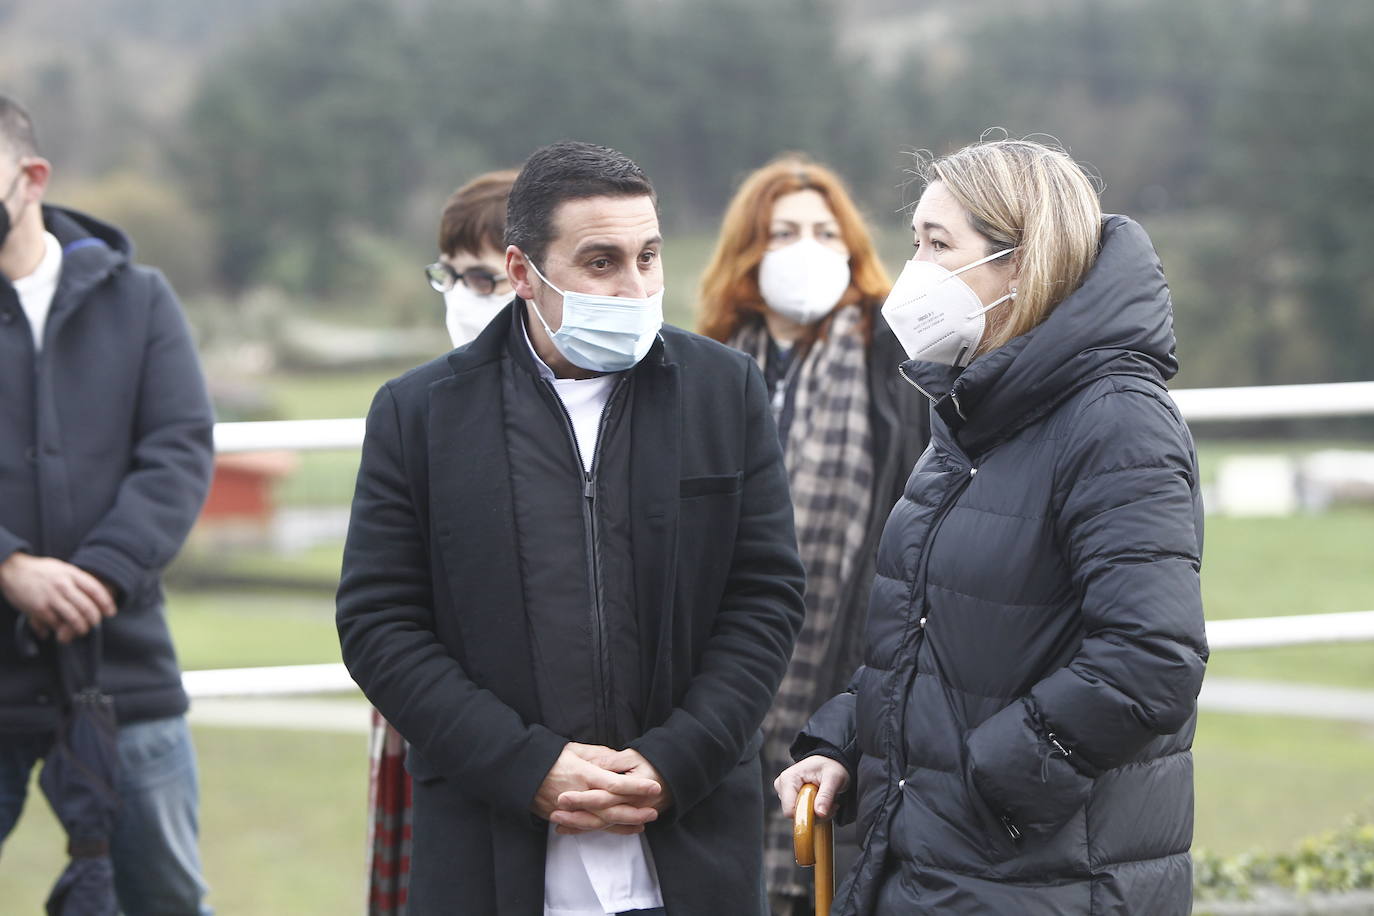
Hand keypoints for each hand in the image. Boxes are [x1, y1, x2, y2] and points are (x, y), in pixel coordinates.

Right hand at [0, 553, 116, 642]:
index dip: (106, 603)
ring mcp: (50, 597)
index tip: (111, 613)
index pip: (95, 589)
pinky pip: (55, 624)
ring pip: (73, 618)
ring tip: (81, 630)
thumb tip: (95, 595)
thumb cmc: (40, 570)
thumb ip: (77, 579)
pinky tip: (60, 632)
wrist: (12, 569)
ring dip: (80, 628)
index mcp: (71, 573)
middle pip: (87, 607)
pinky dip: (59, 630)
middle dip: (94, 620)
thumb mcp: (62, 568)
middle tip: (95, 624)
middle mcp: (62, 585)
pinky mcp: (37, 608)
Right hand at [533, 743, 661, 835]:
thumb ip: (598, 755)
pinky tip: (621, 829)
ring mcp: (569, 809)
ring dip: (623, 824)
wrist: (519, 772)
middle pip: (611, 808)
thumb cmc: (549, 756)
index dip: (636, 786)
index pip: (614, 783)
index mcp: (583, 773)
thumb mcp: (574, 748)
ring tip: (643, 823)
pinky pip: (587, 827)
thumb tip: (620, 759)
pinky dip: (605, 829)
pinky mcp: (561, 818)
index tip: (653, 787)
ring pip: (601, 821)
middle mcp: (578, 794)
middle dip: (634, 811)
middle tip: (654, 811)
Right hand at [775, 755, 848, 819]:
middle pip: (795, 814)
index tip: (824, 809)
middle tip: (829, 803)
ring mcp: (784, 792)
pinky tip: (821, 801)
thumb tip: (820, 814)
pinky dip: (814, 812)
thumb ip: (825, 796)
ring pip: (799, 816)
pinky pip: (801, 814)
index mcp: (788, 779)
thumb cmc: (831, 766)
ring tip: (826, 799)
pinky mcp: (789, 798)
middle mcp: (782, 786)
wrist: (830, 762)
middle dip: (815, 814)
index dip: (807, 815)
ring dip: (817, 813)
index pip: (790, 810)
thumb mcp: (833, 779)